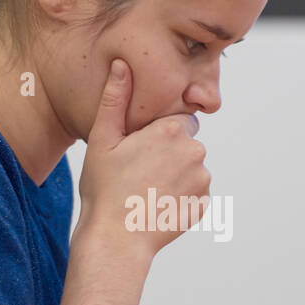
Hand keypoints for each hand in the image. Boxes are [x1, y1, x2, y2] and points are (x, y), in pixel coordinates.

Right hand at [76, 58, 210, 259]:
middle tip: (138, 171)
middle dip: (167, 152)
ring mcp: (202, 180)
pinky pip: (193, 192)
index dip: (155, 134)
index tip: (137, 151)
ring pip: (190, 167)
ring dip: (174, 174)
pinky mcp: (203, 204)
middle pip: (185, 142)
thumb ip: (116, 99)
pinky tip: (155, 204)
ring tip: (145, 190)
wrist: (116, 240)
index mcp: (172, 130)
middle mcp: (195, 151)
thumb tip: (122, 64)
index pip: (176, 120)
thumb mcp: (102, 139)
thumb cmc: (104, 189)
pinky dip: (179, 196)